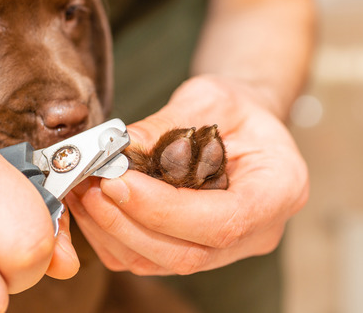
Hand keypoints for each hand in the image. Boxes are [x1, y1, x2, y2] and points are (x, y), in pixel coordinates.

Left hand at [65, 76, 307, 274]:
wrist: (243, 123)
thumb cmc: (237, 108)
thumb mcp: (211, 97)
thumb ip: (169, 123)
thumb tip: (120, 147)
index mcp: (279, 190)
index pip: (223, 222)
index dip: (166, 210)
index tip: (119, 182)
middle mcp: (257, 232)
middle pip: (189, 254)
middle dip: (130, 223)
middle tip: (92, 185)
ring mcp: (226, 250)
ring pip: (161, 264)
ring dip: (113, 231)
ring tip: (83, 189)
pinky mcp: (193, 251)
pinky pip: (147, 260)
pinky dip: (111, 235)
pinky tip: (91, 202)